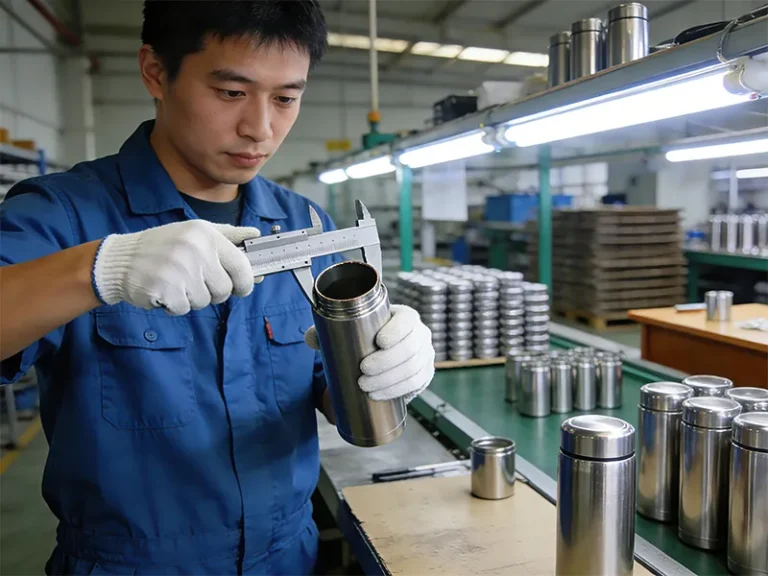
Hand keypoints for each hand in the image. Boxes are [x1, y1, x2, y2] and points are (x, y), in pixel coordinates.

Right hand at [93, 220, 261, 314]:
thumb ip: (228, 235)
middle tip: (196, 282)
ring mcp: (179, 269)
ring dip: (192, 298)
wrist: (120, 260)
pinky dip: (176, 305)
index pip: (241, 265)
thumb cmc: (163, 247)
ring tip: (176, 282)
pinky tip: (164, 291)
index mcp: (205, 234)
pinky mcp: (165, 289)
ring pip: (205, 301)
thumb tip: (255, 235)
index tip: (243, 287)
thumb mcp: (195, 232)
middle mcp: (195, 249)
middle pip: (225, 289)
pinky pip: (184, 308)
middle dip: (214, 292)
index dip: (246, 281)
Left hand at [304, 304, 434, 402]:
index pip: (408, 320)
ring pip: (412, 368)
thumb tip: (311, 339)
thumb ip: (329, 331)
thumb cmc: (369, 337)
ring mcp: (425, 355)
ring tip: (366, 386)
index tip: (379, 341)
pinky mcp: (423, 374)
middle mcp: (419, 334)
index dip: (396, 330)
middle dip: (387, 362)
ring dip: (389, 380)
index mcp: (405, 317)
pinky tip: (378, 394)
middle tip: (363, 371)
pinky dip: (396, 391)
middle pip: (410, 348)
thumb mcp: (353, 330)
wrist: (387, 355)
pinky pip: (414, 384)